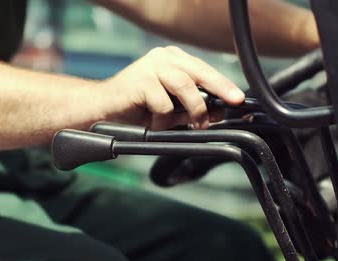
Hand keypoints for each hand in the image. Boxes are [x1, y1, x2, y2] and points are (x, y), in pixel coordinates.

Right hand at [99, 46, 244, 129]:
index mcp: (171, 60)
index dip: (222, 84)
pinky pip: (164, 104)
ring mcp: (150, 67)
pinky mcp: (140, 80)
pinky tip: (153, 124)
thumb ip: (190, 109)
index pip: (203, 70)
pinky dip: (163, 120)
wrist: (99, 110)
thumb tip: (218, 113)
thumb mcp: (169, 110)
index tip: (238, 99)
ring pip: (185, 86)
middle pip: (199, 72)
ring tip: (194, 124)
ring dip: (194, 109)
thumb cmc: (133, 110)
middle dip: (220, 88)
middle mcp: (162, 58)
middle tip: (234, 102)